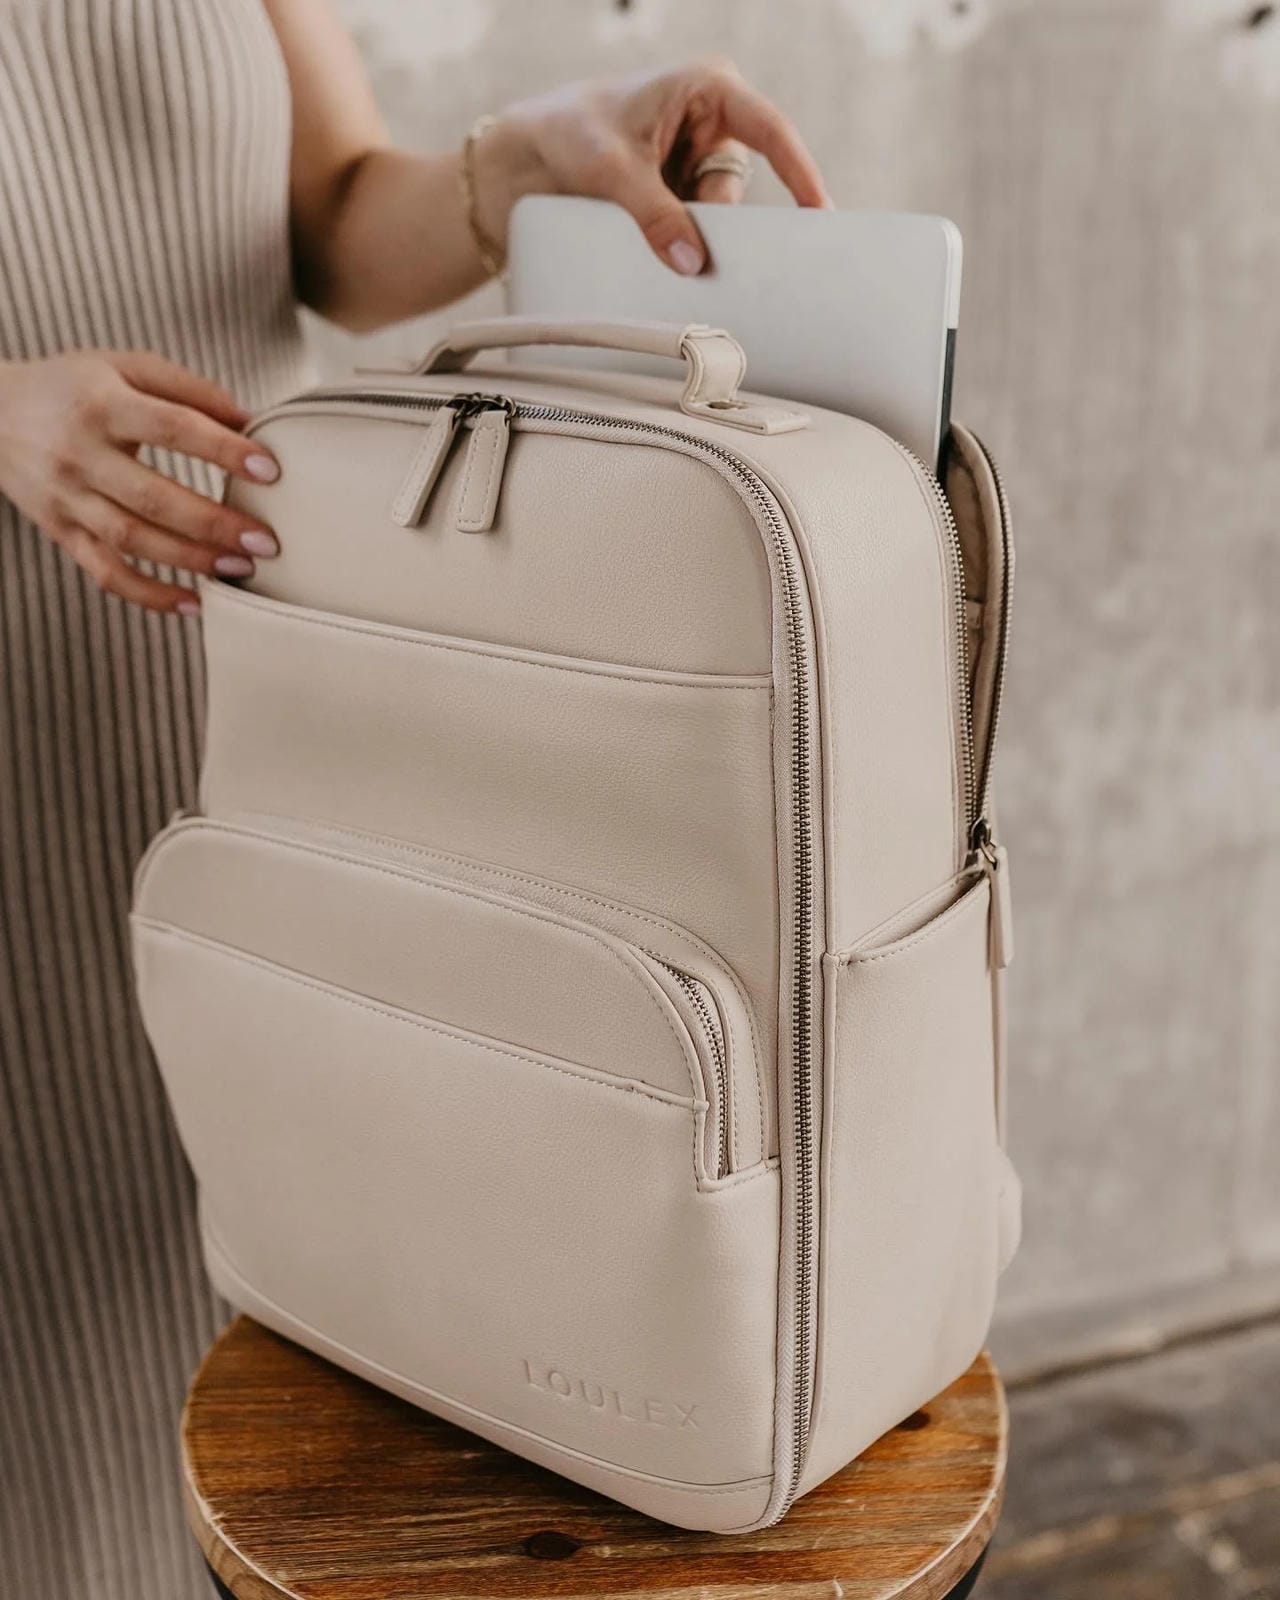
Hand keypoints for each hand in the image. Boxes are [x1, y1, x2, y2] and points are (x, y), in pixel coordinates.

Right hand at [0, 350, 280, 614]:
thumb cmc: (73, 387)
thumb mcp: (125, 367)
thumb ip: (190, 390)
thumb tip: (254, 421)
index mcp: (102, 405)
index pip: (172, 428)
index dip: (223, 450)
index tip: (270, 469)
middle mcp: (80, 454)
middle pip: (153, 497)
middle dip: (215, 524)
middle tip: (266, 542)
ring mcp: (67, 498)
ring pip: (132, 540)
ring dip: (191, 561)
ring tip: (240, 570)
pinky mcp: (61, 531)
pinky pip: (105, 573)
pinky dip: (149, 596)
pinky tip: (193, 605)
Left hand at [474, 57, 830, 274]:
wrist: (523, 158)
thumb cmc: (566, 133)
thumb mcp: (612, 172)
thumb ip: (655, 216)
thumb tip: (694, 262)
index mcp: (707, 88)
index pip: (771, 131)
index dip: (800, 175)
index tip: (818, 215)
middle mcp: (711, 120)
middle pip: (738, 185)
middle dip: (718, 221)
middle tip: (701, 252)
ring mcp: (696, 159)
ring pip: (716, 214)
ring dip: (690, 234)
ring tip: (646, 235)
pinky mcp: (679, 193)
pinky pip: (696, 227)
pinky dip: (680, 243)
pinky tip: (656, 247)